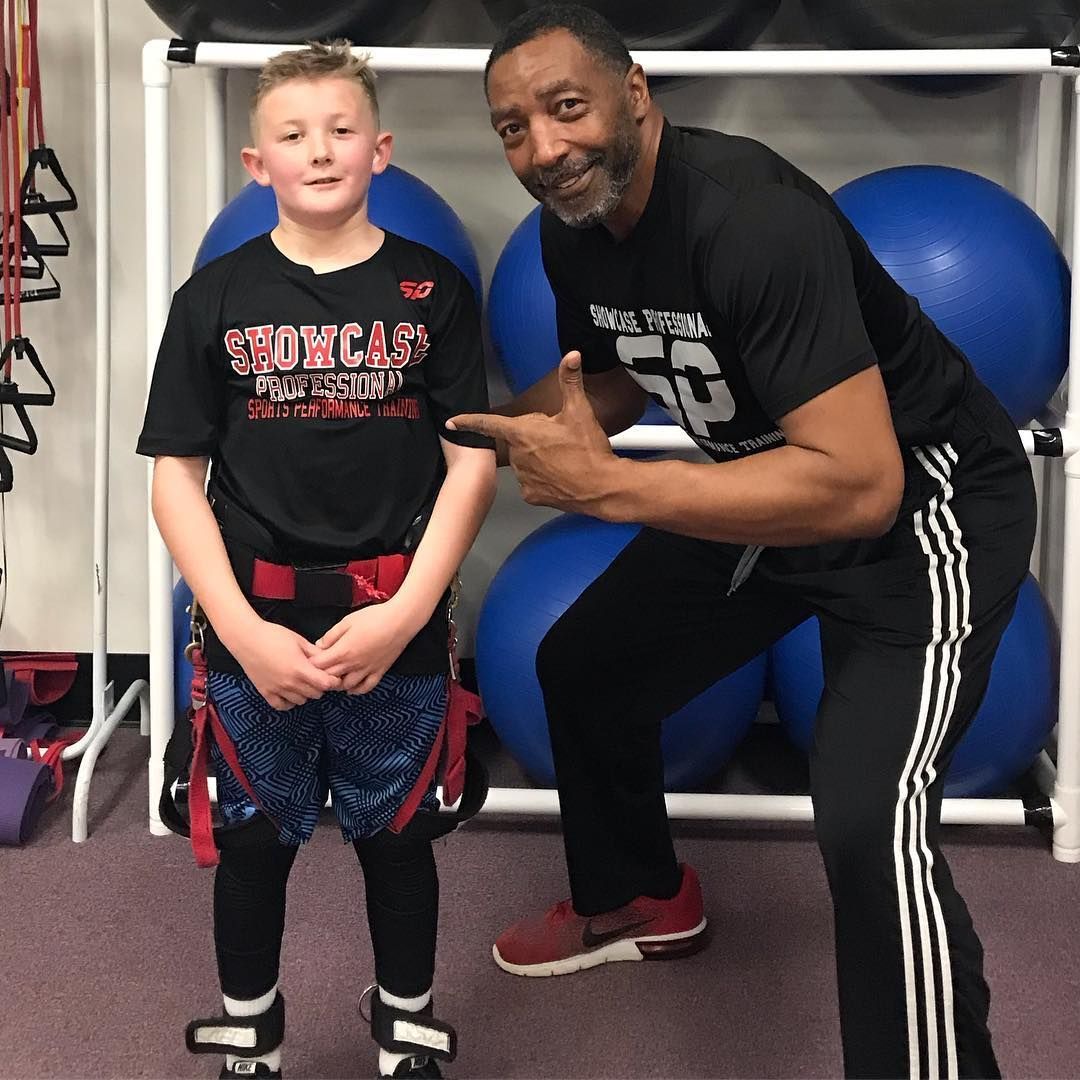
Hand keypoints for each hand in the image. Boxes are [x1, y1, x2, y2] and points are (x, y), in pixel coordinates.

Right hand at [228, 620, 342, 710]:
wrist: (246, 638)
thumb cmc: (273, 635)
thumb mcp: (299, 641)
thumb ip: (315, 653)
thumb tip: (329, 659)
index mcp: (300, 668)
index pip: (325, 684)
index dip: (333, 681)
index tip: (333, 676)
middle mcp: (289, 682)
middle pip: (316, 694)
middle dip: (320, 686)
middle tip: (318, 676)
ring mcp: (277, 689)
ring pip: (301, 701)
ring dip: (306, 693)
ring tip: (303, 682)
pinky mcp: (265, 692)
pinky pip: (282, 706)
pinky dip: (289, 702)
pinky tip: (290, 692)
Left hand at [309, 601, 414, 694]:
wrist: (401, 621)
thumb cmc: (375, 617)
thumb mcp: (347, 621)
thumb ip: (331, 635)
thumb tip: (319, 645)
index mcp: (344, 650)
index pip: (319, 665)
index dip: (311, 663)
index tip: (310, 658)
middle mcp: (354, 664)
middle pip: (330, 677)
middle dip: (321, 674)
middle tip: (318, 669)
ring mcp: (367, 670)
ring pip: (346, 686)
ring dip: (337, 683)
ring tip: (333, 677)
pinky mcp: (379, 671)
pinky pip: (366, 688)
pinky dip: (356, 690)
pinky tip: (351, 687)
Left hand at [448, 351, 618, 512]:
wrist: (601, 486)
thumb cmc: (588, 451)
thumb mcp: (579, 410)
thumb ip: (570, 381)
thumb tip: (572, 356)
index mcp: (523, 432)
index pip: (487, 423)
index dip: (468, 421)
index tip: (453, 422)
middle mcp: (518, 456)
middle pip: (517, 441)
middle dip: (533, 438)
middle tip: (558, 440)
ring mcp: (523, 477)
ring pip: (525, 462)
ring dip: (538, 459)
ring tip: (562, 459)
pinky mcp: (531, 494)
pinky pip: (531, 483)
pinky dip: (543, 479)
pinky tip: (559, 476)